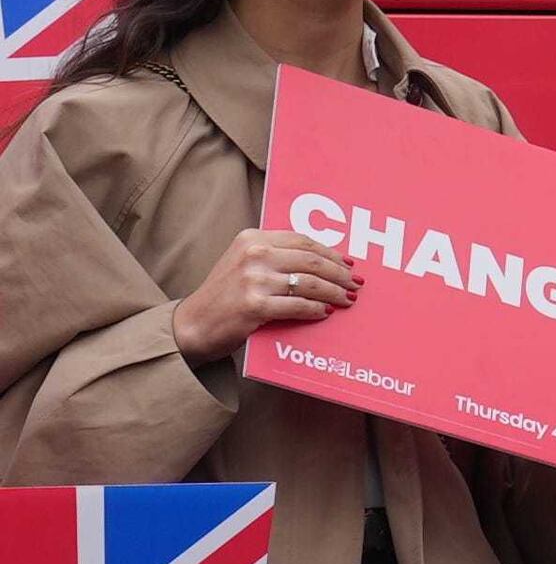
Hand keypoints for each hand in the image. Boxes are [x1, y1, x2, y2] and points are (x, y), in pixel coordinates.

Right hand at [173, 226, 353, 361]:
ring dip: (334, 293)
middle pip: (312, 260)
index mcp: (252, 238)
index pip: (304, 240)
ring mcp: (253, 279)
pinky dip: (316, 309)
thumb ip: (276, 255)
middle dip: (340, 273)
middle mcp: (253, 254)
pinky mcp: (255, 305)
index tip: (348, 263)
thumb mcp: (244, 263)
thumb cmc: (224, 295)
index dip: (331, 252)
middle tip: (355, 283)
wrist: (191, 324)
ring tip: (347, 299)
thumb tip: (325, 261)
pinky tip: (324, 312)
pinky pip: (299, 305)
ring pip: (310, 283)